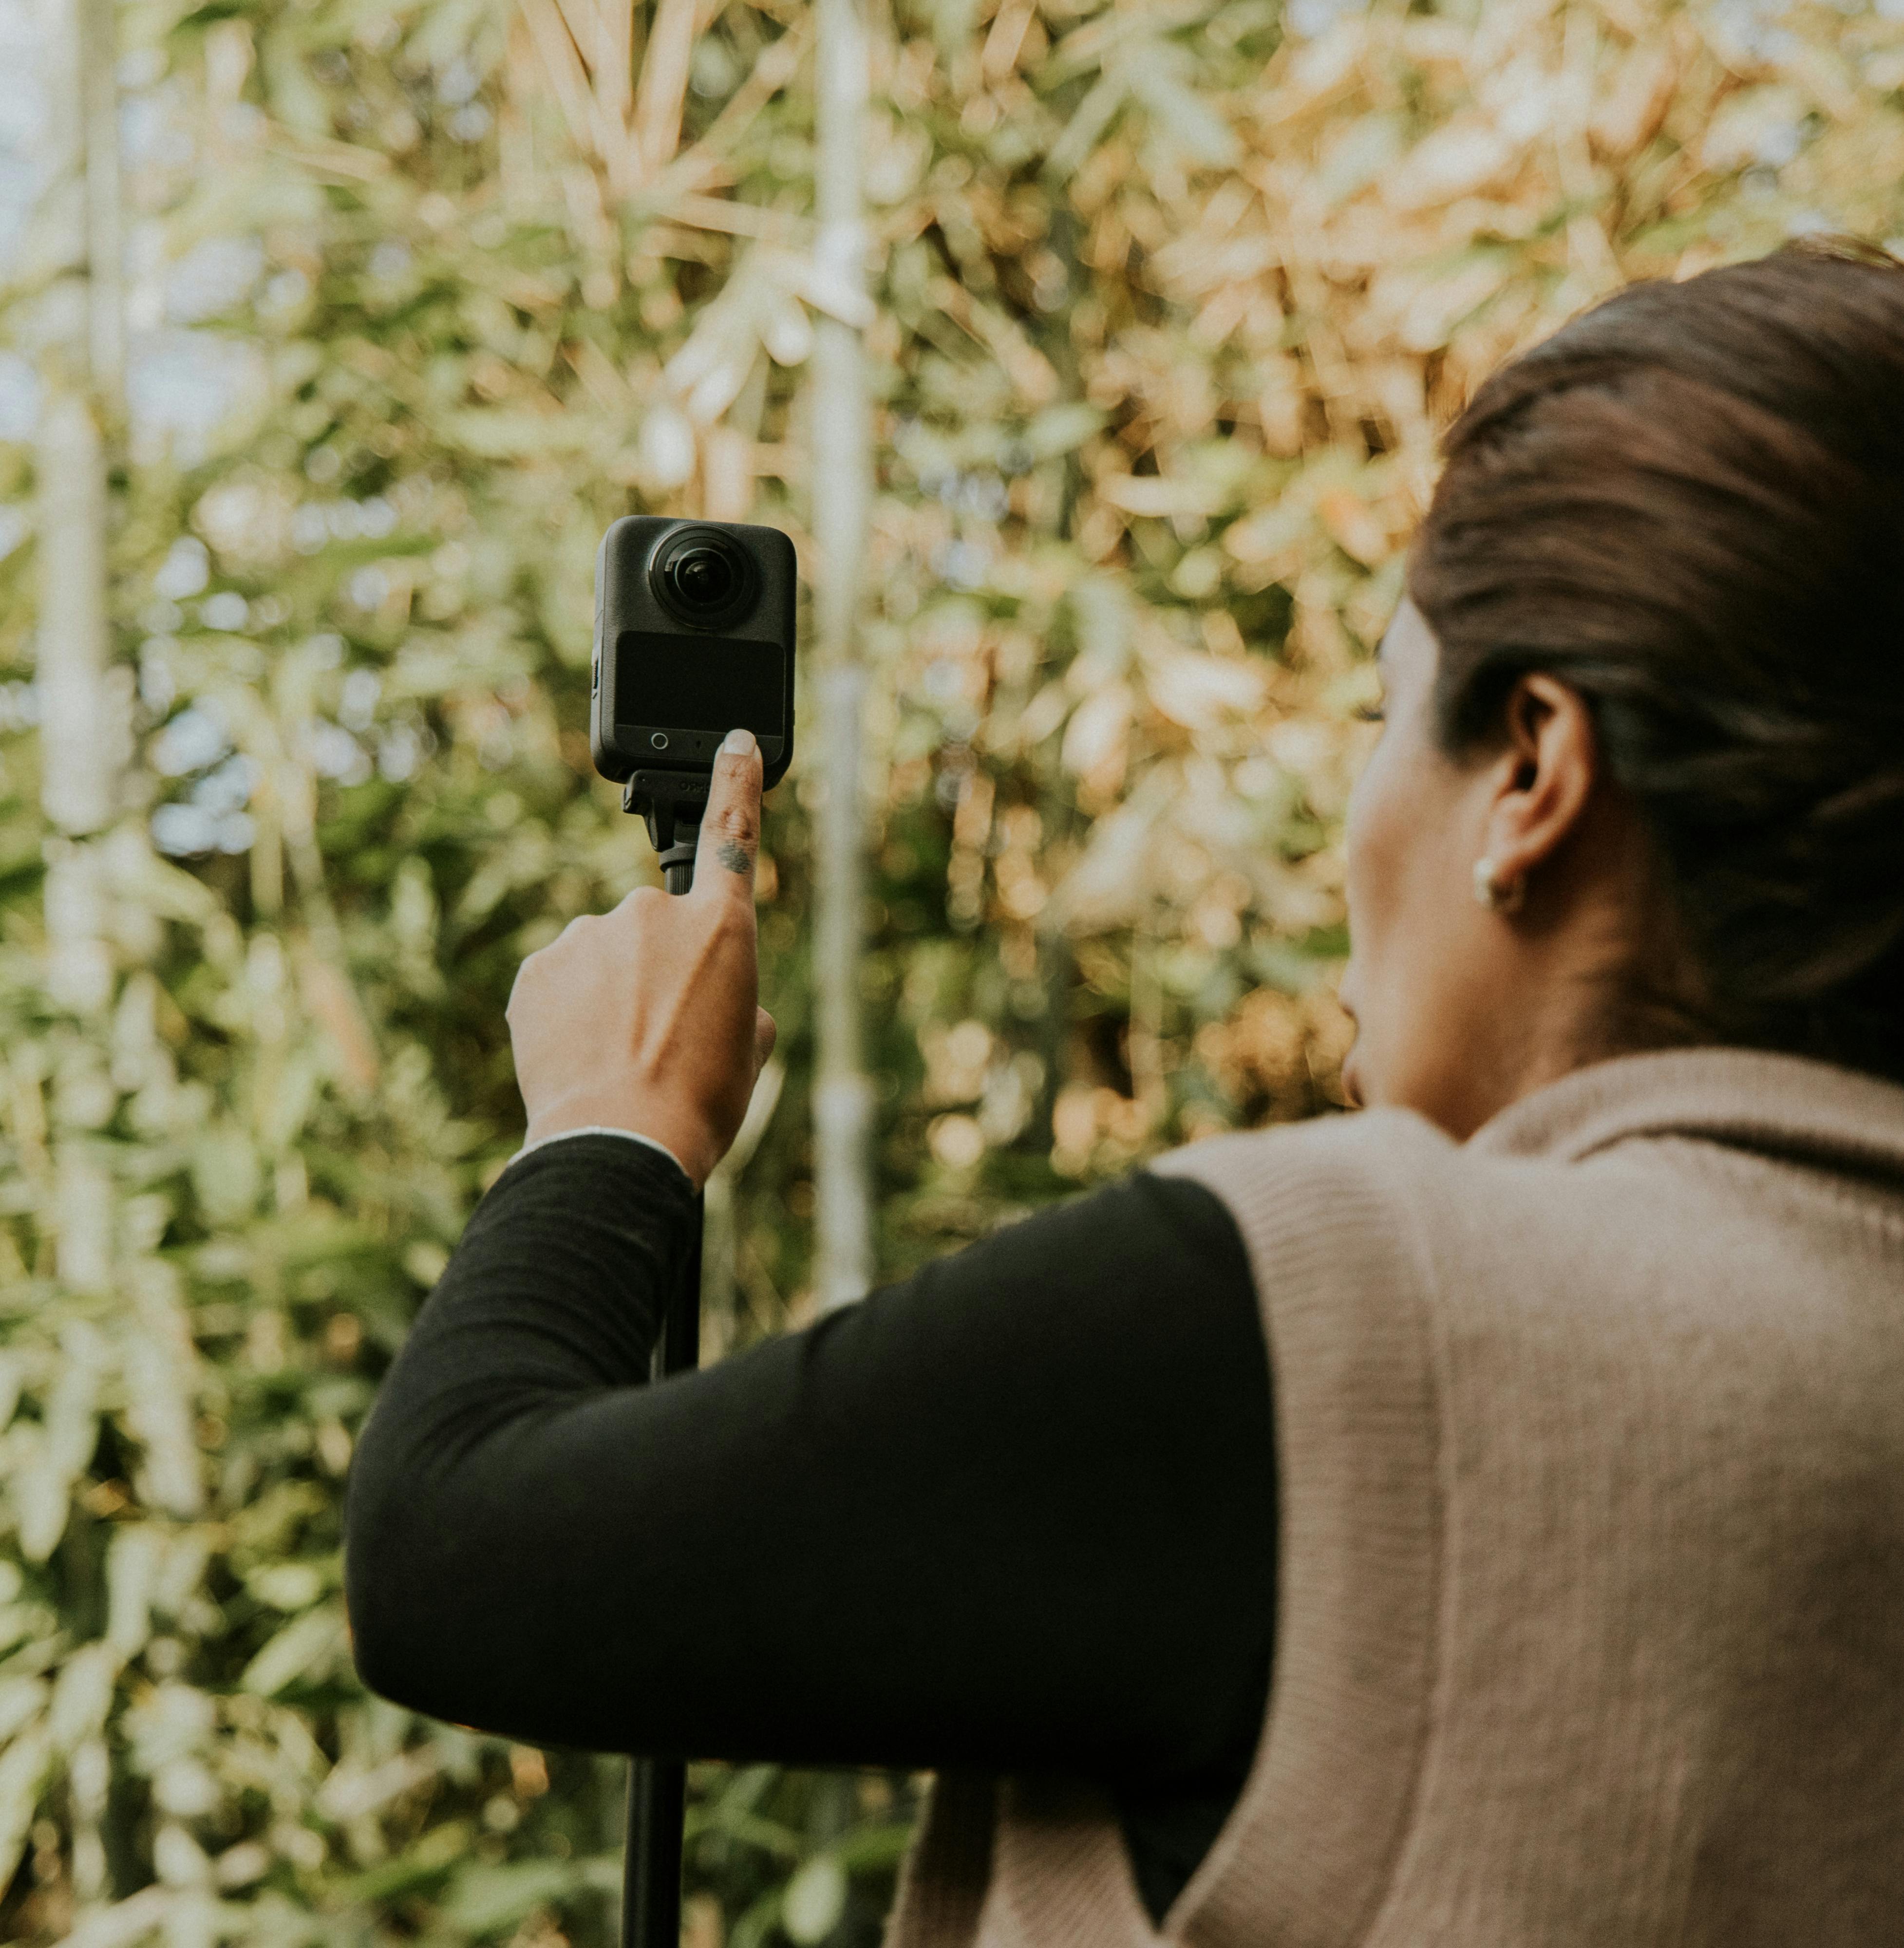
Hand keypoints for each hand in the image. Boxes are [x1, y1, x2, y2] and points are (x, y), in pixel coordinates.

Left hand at [506, 729, 777, 1189]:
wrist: (617, 1142)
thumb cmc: (698, 1102)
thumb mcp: (748, 1050)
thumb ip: (738, 999)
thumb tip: (717, 995)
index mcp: (720, 928)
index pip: (732, 834)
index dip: (736, 784)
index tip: (733, 742)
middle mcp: (651, 914)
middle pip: (657, 927)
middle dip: (657, 969)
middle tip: (662, 1036)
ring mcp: (588, 936)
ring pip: (603, 955)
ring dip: (609, 993)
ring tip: (618, 1057)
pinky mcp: (538, 966)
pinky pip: (559, 979)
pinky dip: (568, 1012)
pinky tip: (579, 1056)